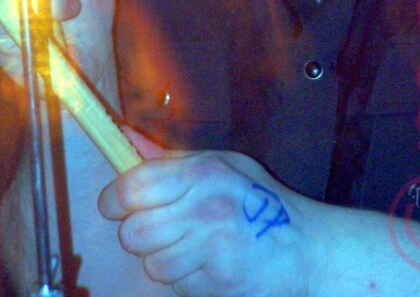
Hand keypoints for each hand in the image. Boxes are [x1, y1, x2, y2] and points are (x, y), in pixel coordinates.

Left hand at [98, 132, 306, 296]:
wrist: (306, 250)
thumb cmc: (257, 201)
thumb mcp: (219, 164)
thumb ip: (169, 159)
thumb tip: (124, 137)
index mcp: (203, 171)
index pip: (131, 188)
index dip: (113, 201)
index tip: (115, 206)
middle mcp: (206, 206)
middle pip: (133, 232)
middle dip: (138, 235)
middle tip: (159, 229)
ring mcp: (213, 246)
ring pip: (150, 264)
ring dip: (163, 260)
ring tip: (188, 248)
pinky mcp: (218, 281)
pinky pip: (176, 285)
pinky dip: (184, 280)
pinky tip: (205, 265)